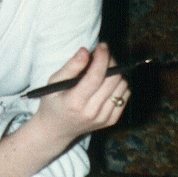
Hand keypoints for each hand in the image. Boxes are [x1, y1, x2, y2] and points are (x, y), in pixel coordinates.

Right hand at [0, 43, 129, 176]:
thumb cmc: (53, 102)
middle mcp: (92, 112)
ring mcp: (103, 118)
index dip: (102, 58)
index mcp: (75, 102)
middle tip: (101, 56)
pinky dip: (118, 86)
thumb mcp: (54, 82)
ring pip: (122, 86)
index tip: (102, 46)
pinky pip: (124, 96)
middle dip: (110, 62)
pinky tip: (106, 84)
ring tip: (102, 70)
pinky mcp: (111, 121)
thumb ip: (71, 66)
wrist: (56, 130)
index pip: (96, 77)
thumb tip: (86, 51)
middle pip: (113, 80)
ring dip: (115, 73)